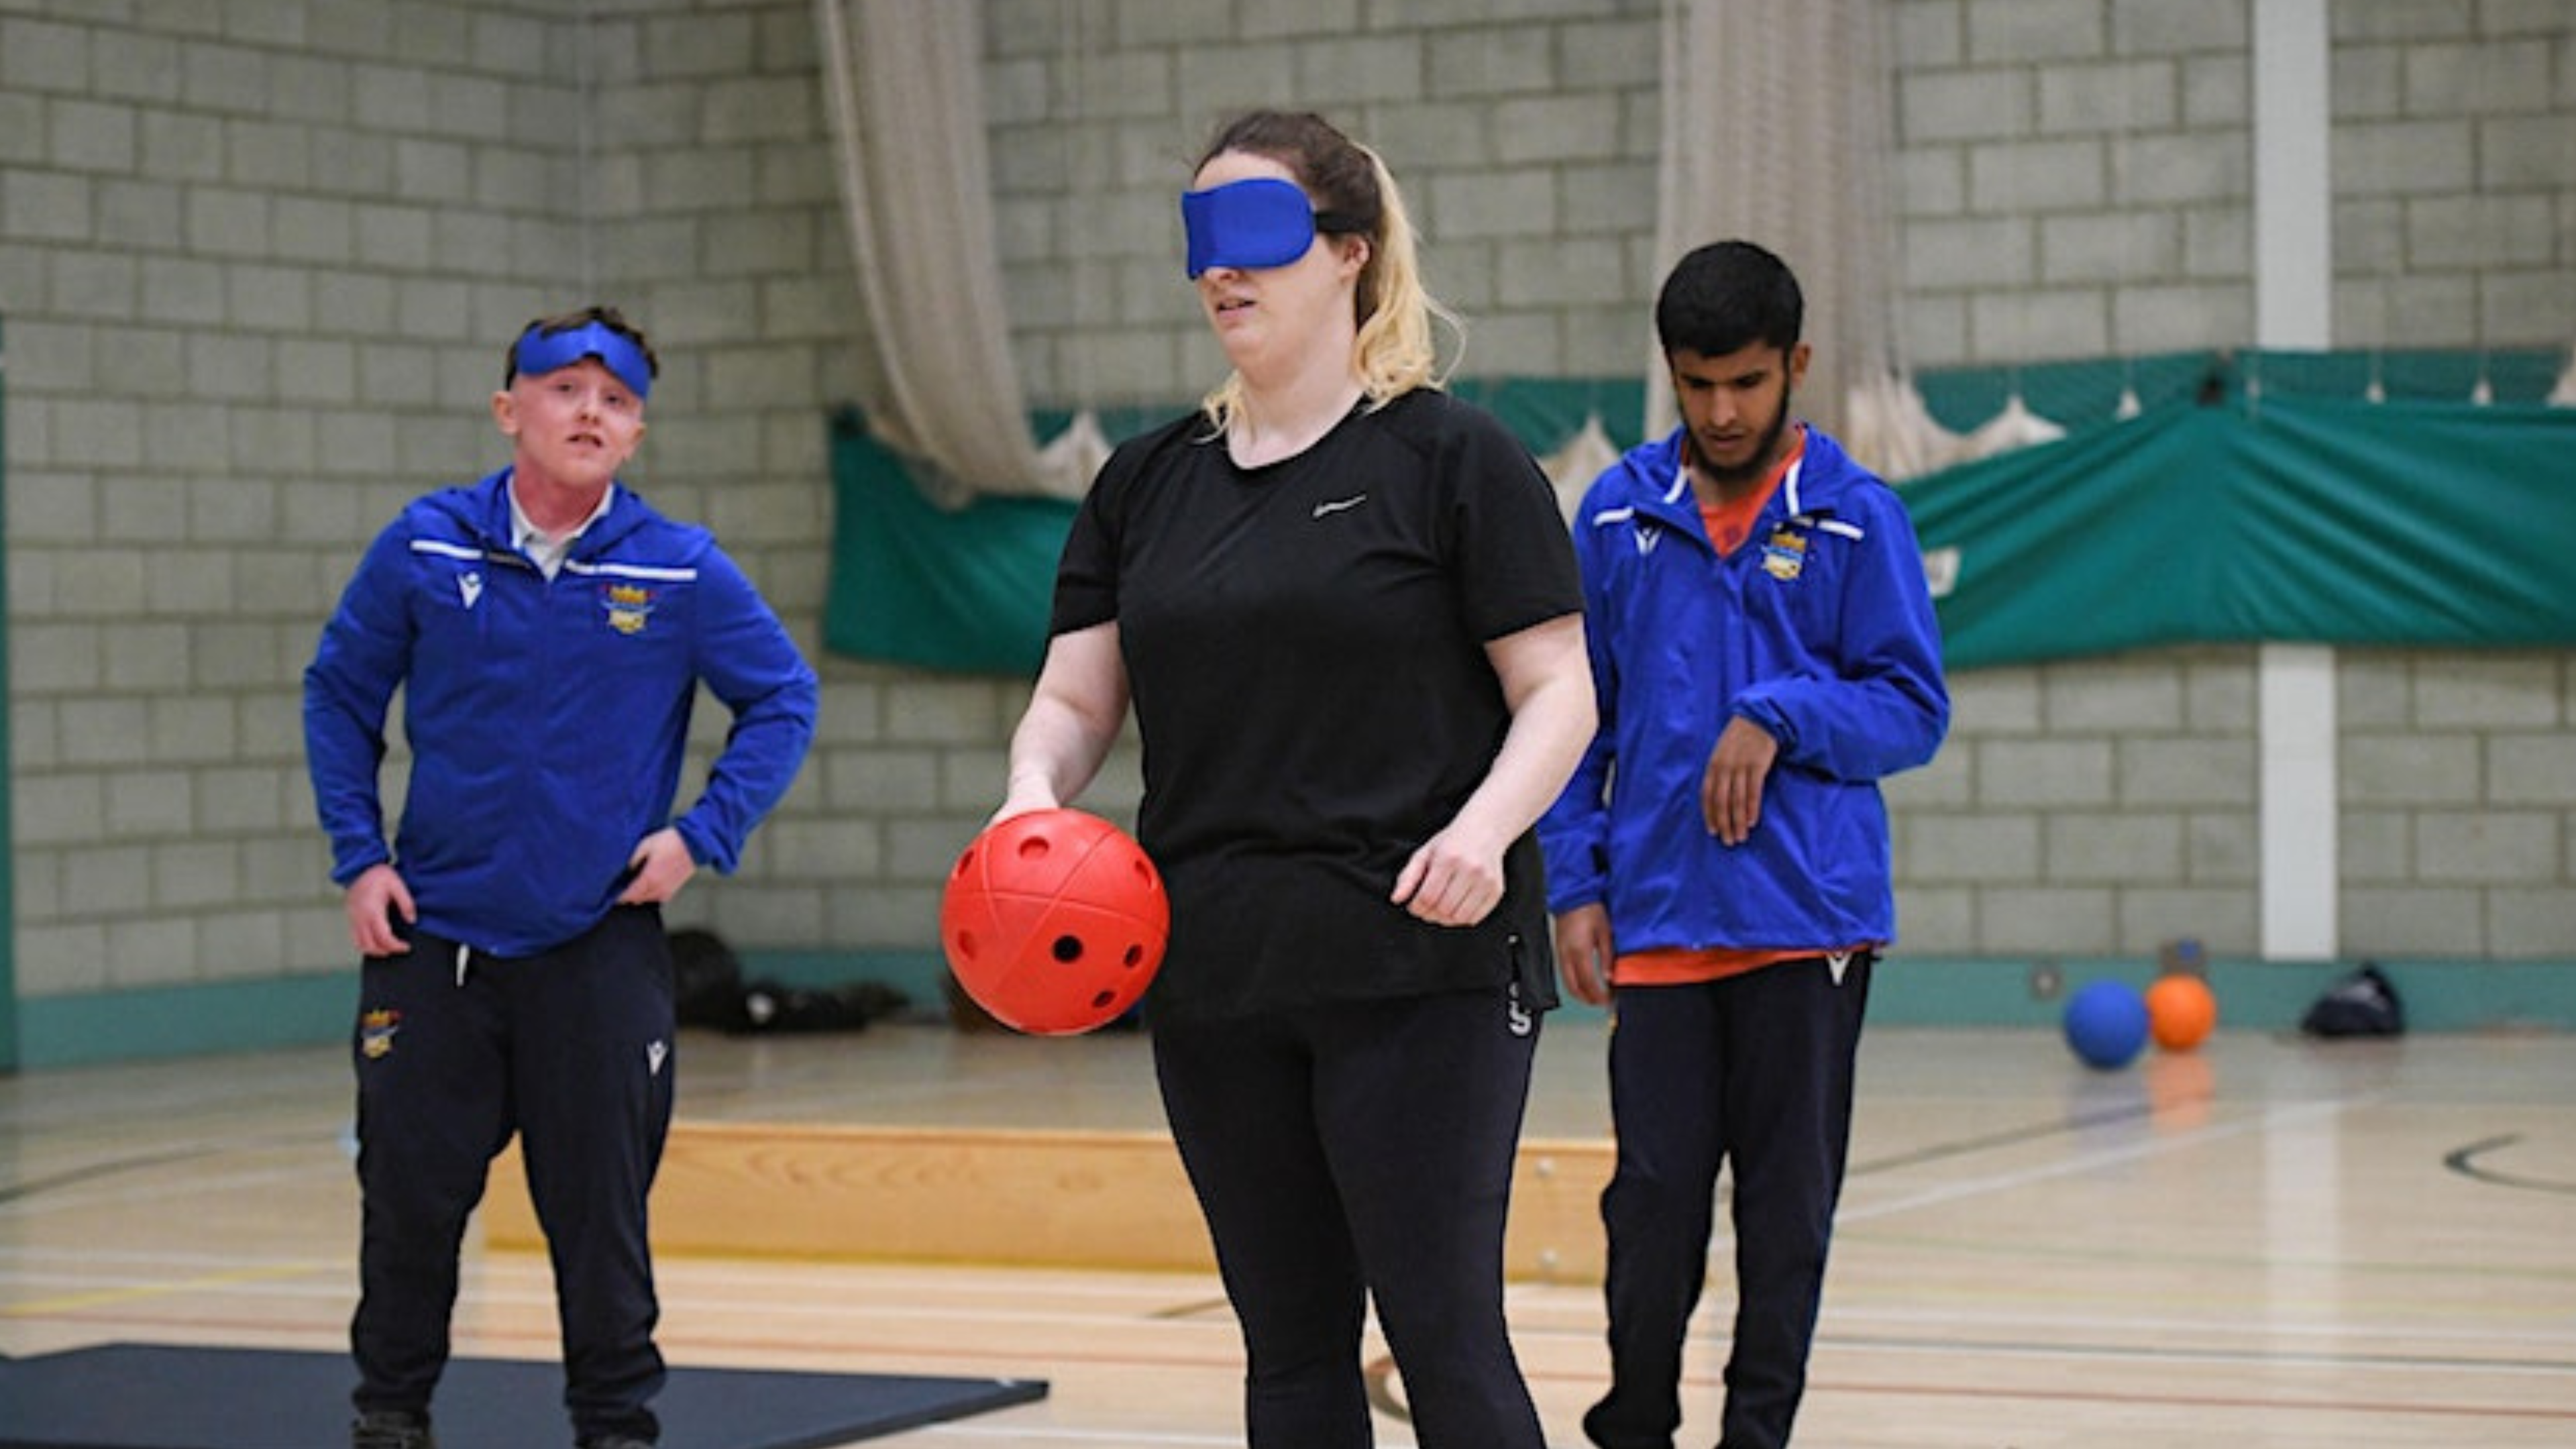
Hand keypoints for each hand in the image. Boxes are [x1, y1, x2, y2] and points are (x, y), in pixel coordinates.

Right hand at [344, 864, 414, 956]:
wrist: (359, 867)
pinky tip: (376, 942)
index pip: (384, 937)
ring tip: (389, 948)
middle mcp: (360, 918)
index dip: (396, 946)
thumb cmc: (379, 875)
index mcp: (373, 911)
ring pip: (361, 945)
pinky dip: (365, 945)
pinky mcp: (351, 918)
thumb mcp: (397, 884)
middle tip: (399, 948)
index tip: (406, 947)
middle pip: (371, 945)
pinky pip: (355, 938)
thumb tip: (412, 920)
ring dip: (374, 951)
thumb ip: (406, 903)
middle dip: (386, 951)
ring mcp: (353, 919)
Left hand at [619, 827, 697, 904]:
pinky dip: (651, 895)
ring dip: (640, 896)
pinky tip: (650, 886)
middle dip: (629, 896)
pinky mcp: (674, 888)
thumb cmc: (672, 842)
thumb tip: (627, 868)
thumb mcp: (646, 844)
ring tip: (635, 887)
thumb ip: (633, 858)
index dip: (620, 897)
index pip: (629, 895)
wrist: (694, 843)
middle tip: (623, 889)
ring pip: (648, 899)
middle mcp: (658, 887)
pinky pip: (659, 897)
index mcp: (649, 878)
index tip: (614, 895)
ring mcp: (667, 889)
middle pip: (638, 899)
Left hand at [1391, 826, 1505, 927]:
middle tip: (1425, 909)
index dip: (1416, 908)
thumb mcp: (1425, 853)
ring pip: (1459, 917)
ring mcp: (1486, 881)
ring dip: (1445, 919)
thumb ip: (1408, 876)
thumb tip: (1396, 899)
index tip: (1413, 906)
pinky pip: (1475, 918)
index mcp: (1448, 858)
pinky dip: (1461, 919)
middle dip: (1429, 914)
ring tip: (1439, 909)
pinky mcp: (1496, 890)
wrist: (1485, 830)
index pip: (1427, 897)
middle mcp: (1470, 869)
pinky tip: (1455, 908)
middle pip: (1443, 909)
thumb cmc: (1452, 842)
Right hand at [1553, 903, 1613, 1006]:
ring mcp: (1560, 954)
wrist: (1573, 895)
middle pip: (1575, 988)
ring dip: (1580, 993)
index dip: (1599, 996)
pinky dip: (1574, 983)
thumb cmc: (1590, 909)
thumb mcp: (1605, 932)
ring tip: (1594, 995)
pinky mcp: (1558, 950)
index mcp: (1580, 951)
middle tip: (1602, 1003)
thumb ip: (1608, 957)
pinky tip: (1584, 982)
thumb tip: (1609, 977)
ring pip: (1567, 983)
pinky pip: (1564, 974)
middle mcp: (1567, 955)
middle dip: (1588, 999)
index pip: (1589, 983)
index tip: (1608, 1001)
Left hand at [1700, 715, 1778, 845]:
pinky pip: (1753, 791)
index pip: (1707, 795)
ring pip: (1737, 800)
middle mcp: (1724, 767)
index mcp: (1712, 765)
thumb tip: (1717, 799)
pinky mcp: (1757, 766)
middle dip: (1724, 823)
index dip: (1709, 815)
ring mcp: (1740, 766)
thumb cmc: (1738, 740)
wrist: (1758, 719)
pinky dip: (1752, 808)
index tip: (1712, 831)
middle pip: (1721, 801)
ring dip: (1738, 821)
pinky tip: (1752, 821)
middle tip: (1728, 841)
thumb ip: (1718, 774)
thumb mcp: (1721, 754)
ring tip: (1740, 837)